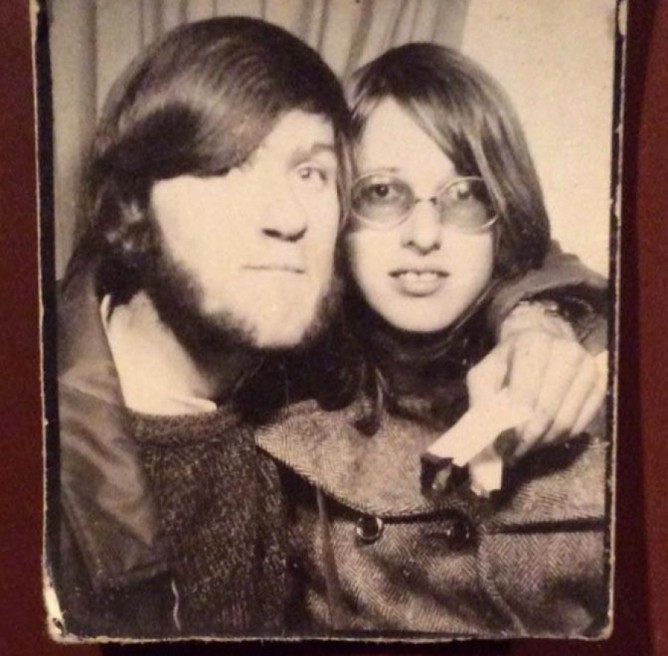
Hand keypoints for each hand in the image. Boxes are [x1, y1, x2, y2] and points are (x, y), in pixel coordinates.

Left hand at [466, 328, 606, 461]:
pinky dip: (562, 437)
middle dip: (528, 440)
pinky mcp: (599, 382)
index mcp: (532, 344)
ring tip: (526, 445)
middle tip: (513, 453)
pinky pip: (582, 423)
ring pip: (566, 422)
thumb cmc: (506, 361)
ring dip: (544, 441)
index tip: (503, 446)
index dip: (513, 428)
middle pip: (547, 413)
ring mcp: (587, 367)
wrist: (539, 336)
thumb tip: (486, 447)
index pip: (525, 398)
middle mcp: (565, 352)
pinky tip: (545, 436)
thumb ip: (482, 405)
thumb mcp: (484, 375)